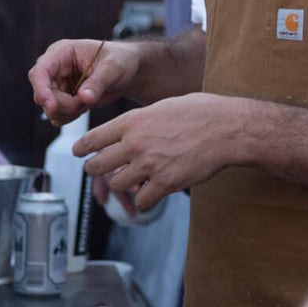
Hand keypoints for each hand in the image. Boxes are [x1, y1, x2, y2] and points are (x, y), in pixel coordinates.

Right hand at [28, 38, 141, 126]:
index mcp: (61, 53)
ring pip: (49, 108)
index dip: (41, 90)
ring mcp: (57, 84)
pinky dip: (70, 116)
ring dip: (68, 112)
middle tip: (86, 103)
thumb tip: (83, 98)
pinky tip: (86, 106)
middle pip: (43, 94)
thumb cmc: (120, 60)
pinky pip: (58, 114)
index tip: (51, 106)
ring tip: (90, 101)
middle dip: (63, 105)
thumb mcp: (112, 68)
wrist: (127, 70)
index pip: (39, 72)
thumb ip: (97, 83)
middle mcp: (55, 68)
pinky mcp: (63, 98)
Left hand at [76, 93, 244, 210]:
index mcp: (132, 121)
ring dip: (123, 185)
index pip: (92, 139)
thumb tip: (127, 130)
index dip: (82, 149)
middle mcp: (135, 144)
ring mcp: (149, 165)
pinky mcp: (165, 183)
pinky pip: (142, 200)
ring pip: (117, 185)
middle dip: (96, 169)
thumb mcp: (162, 106)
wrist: (226, 128)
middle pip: (96, 166)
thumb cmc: (200, 112)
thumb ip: (140, 121)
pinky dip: (145, 199)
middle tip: (99, 170)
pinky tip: (152, 192)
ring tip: (132, 181)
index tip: (80, 153)